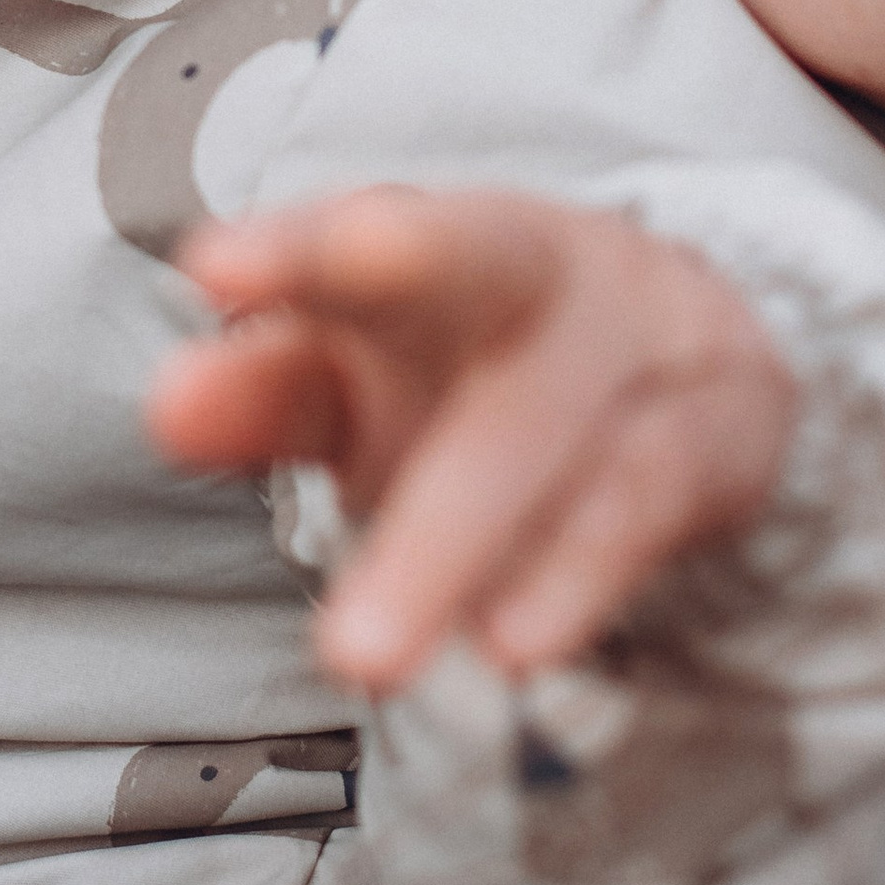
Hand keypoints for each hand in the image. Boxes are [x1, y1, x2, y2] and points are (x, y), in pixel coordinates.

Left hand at [150, 188, 797, 691]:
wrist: (695, 359)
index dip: (294, 249)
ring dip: (454, 542)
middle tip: (260, 436)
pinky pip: (646, 499)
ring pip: (549, 424)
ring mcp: (639, 338)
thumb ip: (268, 390)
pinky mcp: (717, 432)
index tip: (211, 272)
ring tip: (363, 657)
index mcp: (439, 238)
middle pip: (476, 263)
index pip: (362, 227)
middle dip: (381, 305)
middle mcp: (542, 265)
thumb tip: (167, 406)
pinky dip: (576, 573)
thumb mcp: (367, 374)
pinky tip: (510, 648)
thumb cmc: (482, 367)